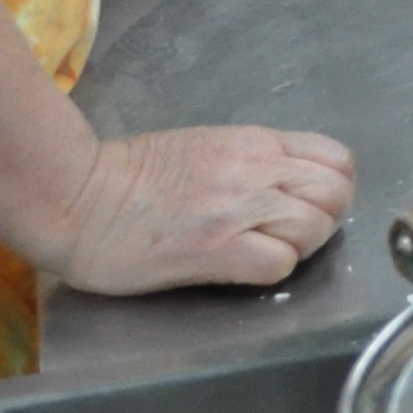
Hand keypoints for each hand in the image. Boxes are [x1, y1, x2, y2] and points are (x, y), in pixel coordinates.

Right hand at [38, 124, 355, 293]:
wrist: (76, 196)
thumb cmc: (130, 175)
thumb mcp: (207, 147)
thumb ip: (254, 160)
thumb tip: (290, 183)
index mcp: (254, 143)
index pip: (336, 159)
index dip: (332, 188)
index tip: (309, 205)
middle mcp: (255, 169)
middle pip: (335, 193)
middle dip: (325, 218)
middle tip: (289, 235)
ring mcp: (237, 208)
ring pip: (315, 227)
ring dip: (301, 246)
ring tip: (264, 251)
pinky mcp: (216, 248)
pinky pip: (279, 263)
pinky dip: (272, 269)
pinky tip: (243, 267)